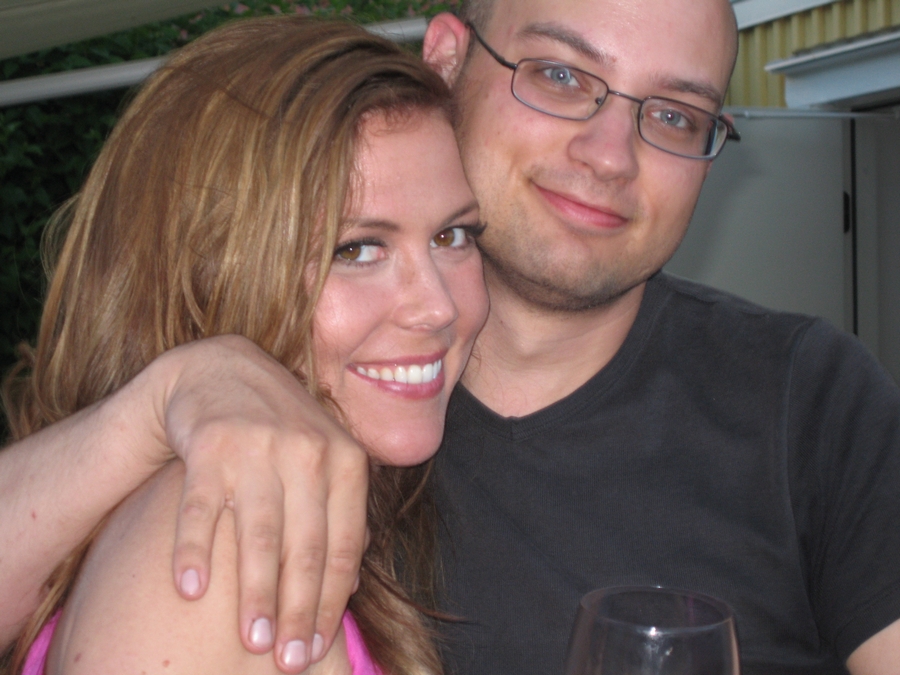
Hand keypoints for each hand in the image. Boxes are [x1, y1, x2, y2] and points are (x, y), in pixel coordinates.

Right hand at [147, 335, 368, 672]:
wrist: (219, 371)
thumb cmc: (280, 431)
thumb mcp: (323, 459)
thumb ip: (340, 512)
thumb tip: (354, 580)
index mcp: (345, 459)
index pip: (342, 545)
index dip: (330, 602)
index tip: (315, 648)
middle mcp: (307, 451)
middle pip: (305, 546)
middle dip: (297, 610)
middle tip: (286, 661)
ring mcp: (258, 446)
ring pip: (259, 534)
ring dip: (255, 593)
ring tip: (251, 642)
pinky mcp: (209, 444)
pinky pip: (201, 508)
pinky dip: (194, 550)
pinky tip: (191, 591)